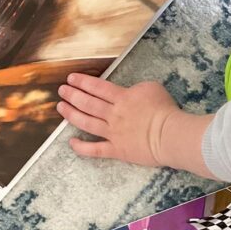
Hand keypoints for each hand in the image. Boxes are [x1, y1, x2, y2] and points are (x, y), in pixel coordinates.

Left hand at [57, 73, 213, 175]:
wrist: (169, 134)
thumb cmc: (164, 109)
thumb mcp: (152, 88)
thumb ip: (136, 88)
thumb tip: (130, 91)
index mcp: (121, 97)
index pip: (97, 87)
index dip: (82, 82)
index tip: (71, 78)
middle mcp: (113, 114)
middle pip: (87, 103)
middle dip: (72, 95)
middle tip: (62, 90)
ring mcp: (113, 133)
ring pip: (86, 122)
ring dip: (71, 114)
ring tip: (61, 107)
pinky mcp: (116, 150)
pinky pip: (95, 149)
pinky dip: (81, 146)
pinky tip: (71, 141)